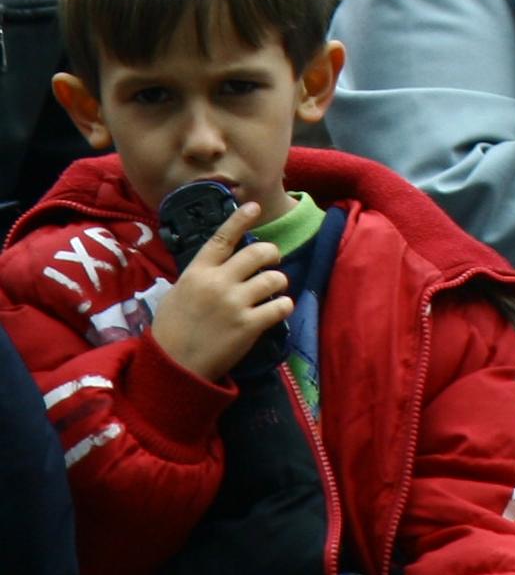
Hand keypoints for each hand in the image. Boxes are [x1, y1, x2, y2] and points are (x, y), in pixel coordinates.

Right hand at [150, 198, 290, 381]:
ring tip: (273, 290)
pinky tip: (277, 309)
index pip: (222, 238)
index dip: (240, 220)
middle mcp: (218, 283)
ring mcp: (235, 303)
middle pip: (258, 253)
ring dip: (278, 282)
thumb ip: (199, 275)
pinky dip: (283, 306)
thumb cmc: (171, 331)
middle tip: (272, 261)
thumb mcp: (176, 294)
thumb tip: (220, 261)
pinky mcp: (249, 325)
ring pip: (274, 278)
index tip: (254, 206)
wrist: (172, 369)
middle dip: (272, 254)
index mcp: (197, 273)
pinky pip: (280, 306)